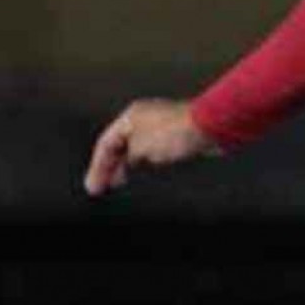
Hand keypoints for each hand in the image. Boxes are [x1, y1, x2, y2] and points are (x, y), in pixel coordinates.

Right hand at [84, 98, 218, 195]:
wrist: (210, 128)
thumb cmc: (177, 133)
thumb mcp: (142, 148)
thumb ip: (129, 156)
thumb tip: (128, 162)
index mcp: (130, 117)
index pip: (105, 143)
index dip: (97, 167)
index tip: (94, 186)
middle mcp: (142, 118)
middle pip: (118, 146)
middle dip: (109, 167)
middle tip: (102, 187)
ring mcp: (159, 126)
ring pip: (134, 149)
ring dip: (125, 166)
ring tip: (120, 184)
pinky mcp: (174, 135)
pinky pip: (150, 152)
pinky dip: (143, 164)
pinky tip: (145, 174)